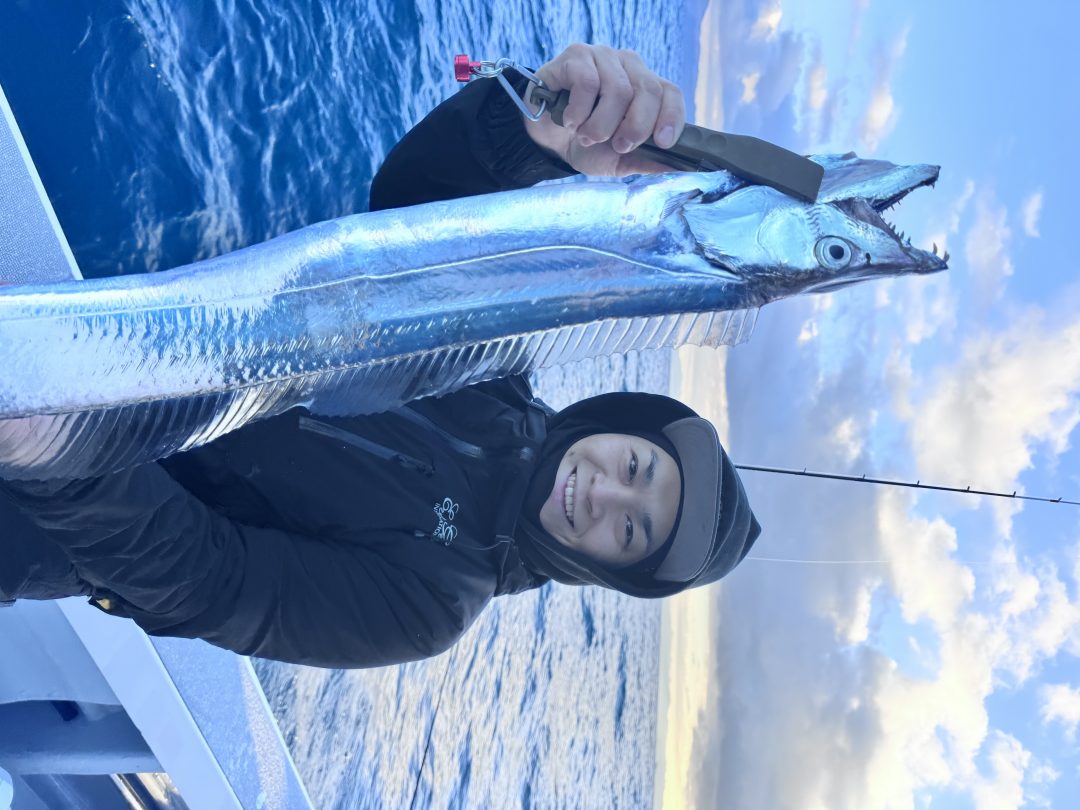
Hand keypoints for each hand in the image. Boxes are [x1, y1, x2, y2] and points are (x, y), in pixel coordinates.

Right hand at [523, 44, 685, 176]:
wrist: (546, 140)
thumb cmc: (585, 145)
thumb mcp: (619, 159)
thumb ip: (647, 160)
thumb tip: (677, 168)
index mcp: (644, 87)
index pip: (671, 93)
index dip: (671, 118)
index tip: (661, 142)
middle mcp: (628, 66)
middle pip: (647, 90)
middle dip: (635, 127)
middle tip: (617, 146)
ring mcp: (602, 57)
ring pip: (617, 89)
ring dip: (601, 124)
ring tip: (586, 137)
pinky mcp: (575, 56)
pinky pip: (587, 83)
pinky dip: (579, 111)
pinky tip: (570, 122)